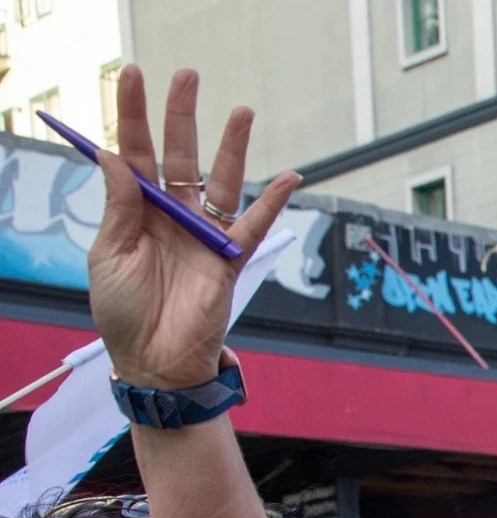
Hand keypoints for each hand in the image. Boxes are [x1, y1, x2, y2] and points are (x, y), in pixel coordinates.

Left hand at [88, 68, 297, 391]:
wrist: (153, 361)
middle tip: (187, 75)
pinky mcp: (228, 260)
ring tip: (241, 111)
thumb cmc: (122, 313)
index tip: (131, 75)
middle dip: (182, 114)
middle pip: (178, 153)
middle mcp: (170, 215)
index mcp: (135, 210)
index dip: (131, 113)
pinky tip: (287, 178)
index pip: (133, 151)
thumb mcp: (107, 254)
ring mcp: (202, 235)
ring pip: (219, 180)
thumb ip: (117, 206)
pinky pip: (254, 225)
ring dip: (231, 146)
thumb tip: (114, 155)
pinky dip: (272, 203)